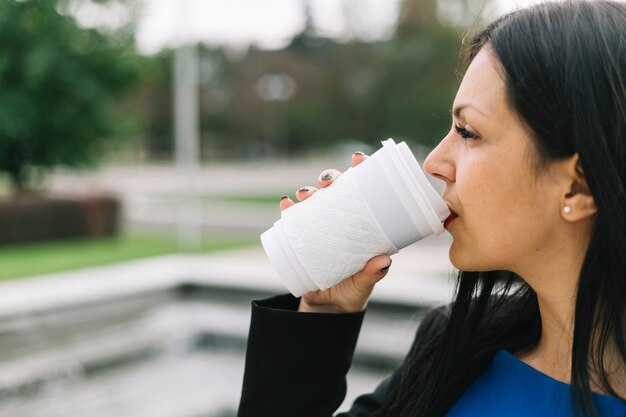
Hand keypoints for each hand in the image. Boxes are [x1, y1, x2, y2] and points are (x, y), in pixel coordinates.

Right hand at [279, 152, 392, 312]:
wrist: (326, 309)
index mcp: (362, 223)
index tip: (357, 158)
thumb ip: (372, 274)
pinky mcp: (301, 237)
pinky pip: (292, 218)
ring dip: (308, 190)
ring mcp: (319, 226)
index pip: (364, 189)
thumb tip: (383, 261)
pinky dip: (287, 208)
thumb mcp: (363, 284)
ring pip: (313, 199)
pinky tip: (285, 204)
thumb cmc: (352, 292)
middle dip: (330, 176)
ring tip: (305, 194)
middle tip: (328, 181)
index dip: (361, 169)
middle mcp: (341, 218)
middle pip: (336, 188)